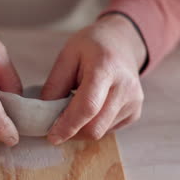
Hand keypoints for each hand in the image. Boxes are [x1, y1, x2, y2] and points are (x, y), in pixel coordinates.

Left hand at [41, 14, 145, 143]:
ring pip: (101, 132)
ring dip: (82, 129)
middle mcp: (125, 87)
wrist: (121, 42)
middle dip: (72, 132)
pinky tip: (91, 108)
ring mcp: (133, 102)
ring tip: (74, 108)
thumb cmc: (91, 46)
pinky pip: (108, 130)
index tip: (52, 137)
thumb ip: (55, 85)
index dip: (68, 125)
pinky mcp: (135, 112)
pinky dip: (94, 125)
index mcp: (106, 68)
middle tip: (56, 124)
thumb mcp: (66, 56)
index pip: (87, 107)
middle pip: (95, 127)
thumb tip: (44, 116)